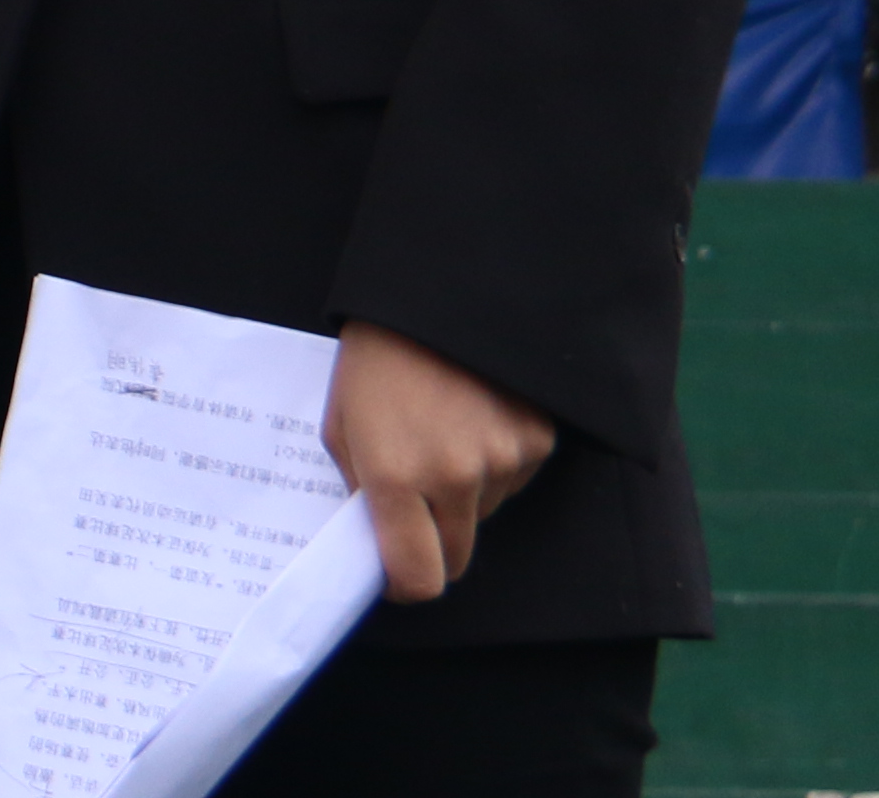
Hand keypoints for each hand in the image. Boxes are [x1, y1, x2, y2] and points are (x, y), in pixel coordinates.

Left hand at [325, 321, 555, 601]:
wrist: (436, 294)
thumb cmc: (375, 358)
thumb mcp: (341, 424)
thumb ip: (358, 489)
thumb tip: (376, 541)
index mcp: (397, 477)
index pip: (419, 577)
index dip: (407, 584)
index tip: (398, 574)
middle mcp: (455, 477)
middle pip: (456, 556)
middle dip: (434, 541)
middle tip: (417, 499)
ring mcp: (504, 460)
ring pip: (485, 512)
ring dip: (465, 493)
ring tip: (443, 432)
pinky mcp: (538, 440)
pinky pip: (515, 478)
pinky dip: (496, 462)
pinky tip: (474, 416)